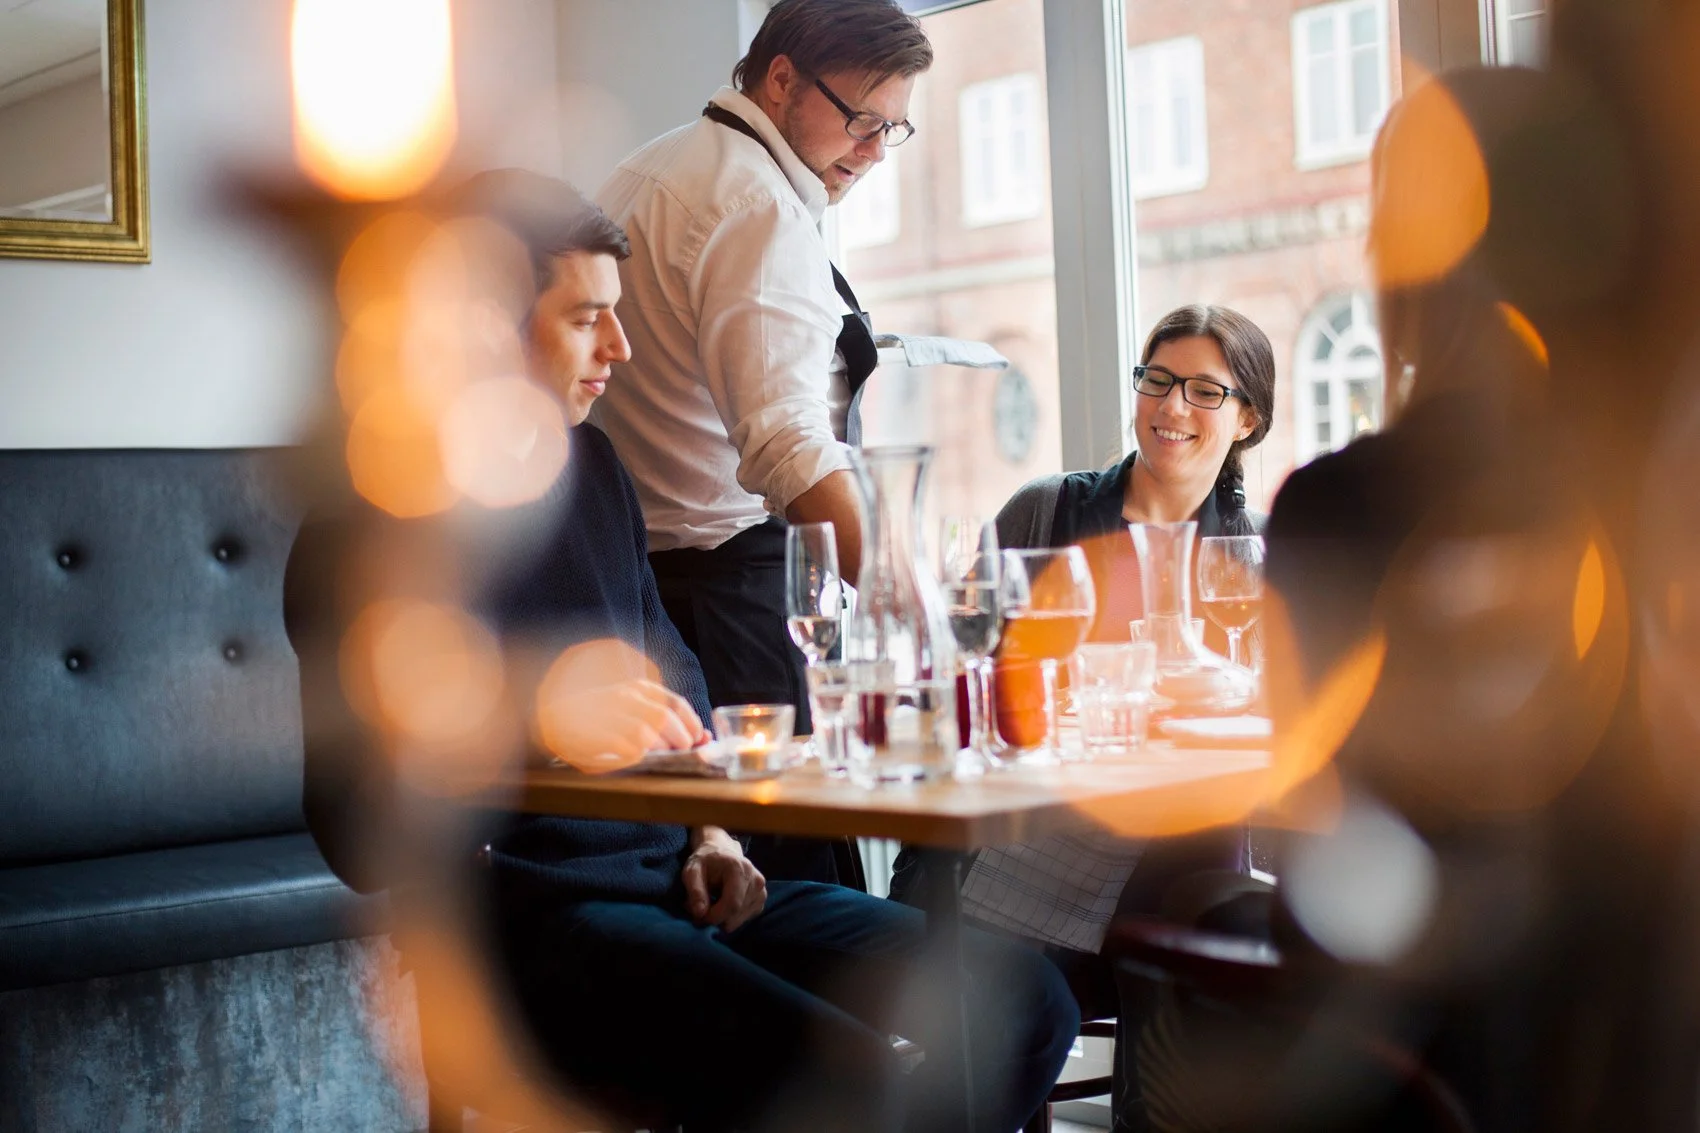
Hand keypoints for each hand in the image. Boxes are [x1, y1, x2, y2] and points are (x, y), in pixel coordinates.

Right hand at [535, 674, 709, 769]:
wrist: (557, 718)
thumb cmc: (604, 718)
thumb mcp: (637, 712)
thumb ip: (669, 722)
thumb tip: (706, 738)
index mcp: (640, 689)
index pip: (676, 705)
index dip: (692, 725)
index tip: (698, 740)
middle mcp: (626, 696)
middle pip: (664, 719)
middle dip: (678, 740)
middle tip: (678, 752)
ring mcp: (609, 713)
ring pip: (646, 733)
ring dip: (658, 749)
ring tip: (655, 754)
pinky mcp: (595, 732)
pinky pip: (625, 748)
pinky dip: (636, 757)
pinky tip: (633, 757)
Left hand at [682, 827, 766, 931]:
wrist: (721, 851)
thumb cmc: (705, 861)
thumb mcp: (692, 871)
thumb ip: (695, 891)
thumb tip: (700, 914)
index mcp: (740, 869)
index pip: (732, 904)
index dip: (713, 916)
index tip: (698, 916)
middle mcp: (756, 880)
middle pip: (735, 915)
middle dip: (715, 918)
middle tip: (702, 908)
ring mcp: (761, 891)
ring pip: (738, 921)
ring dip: (722, 918)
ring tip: (713, 902)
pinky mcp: (761, 899)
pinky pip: (743, 919)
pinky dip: (731, 917)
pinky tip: (724, 903)